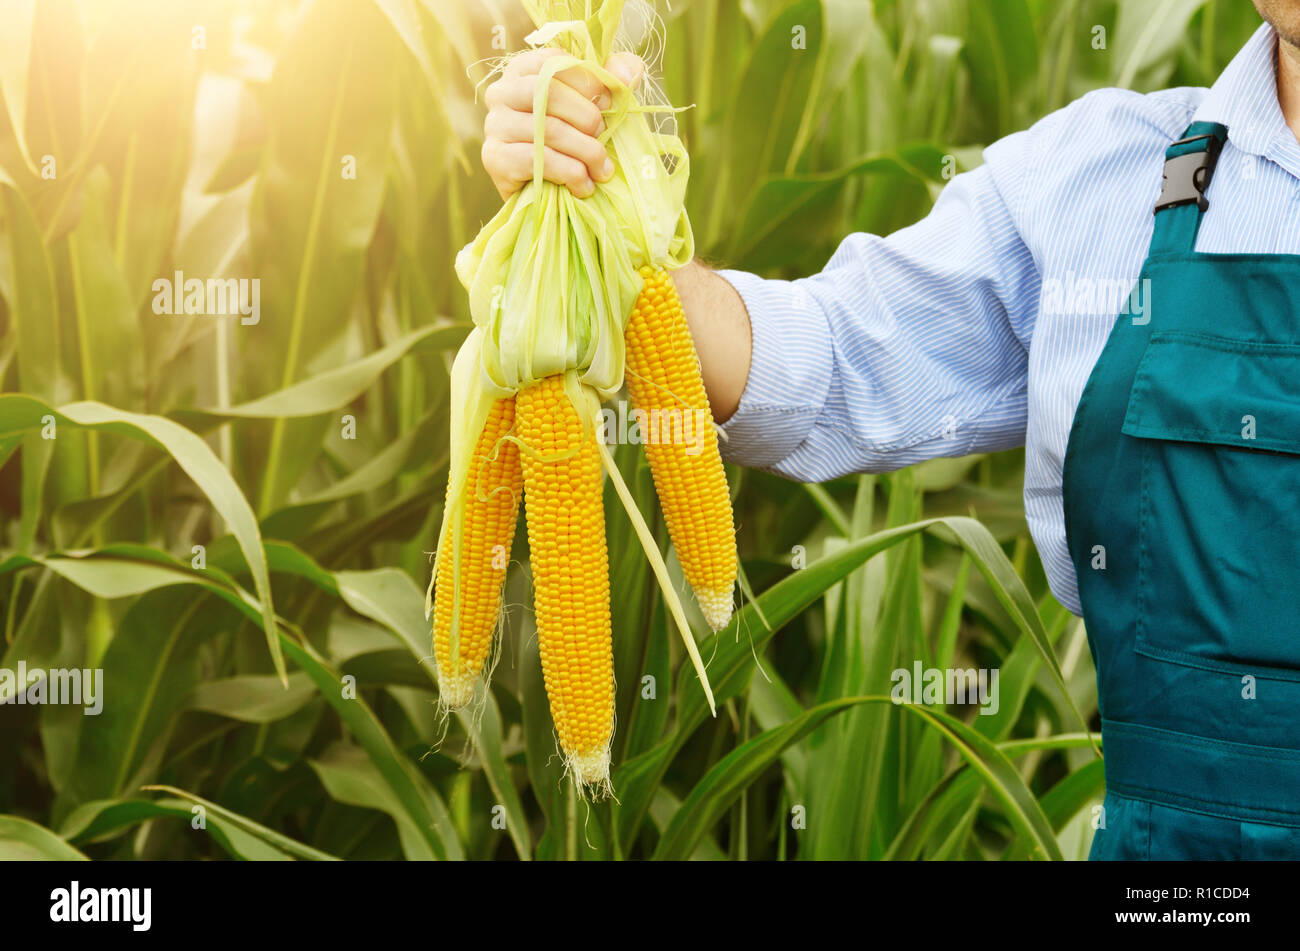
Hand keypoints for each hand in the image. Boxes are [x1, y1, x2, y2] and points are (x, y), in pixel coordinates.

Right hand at [481, 48, 644, 200]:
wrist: (548, 196)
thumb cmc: (572, 143)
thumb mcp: (594, 106)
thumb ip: (613, 79)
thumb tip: (628, 73)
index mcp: (524, 70)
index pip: (555, 61)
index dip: (588, 81)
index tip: (608, 103)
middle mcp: (501, 92)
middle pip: (547, 92)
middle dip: (587, 117)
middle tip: (604, 138)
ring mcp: (494, 125)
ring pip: (547, 129)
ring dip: (585, 152)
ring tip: (602, 170)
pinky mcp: (494, 158)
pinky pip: (537, 159)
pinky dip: (569, 173)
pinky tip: (583, 185)